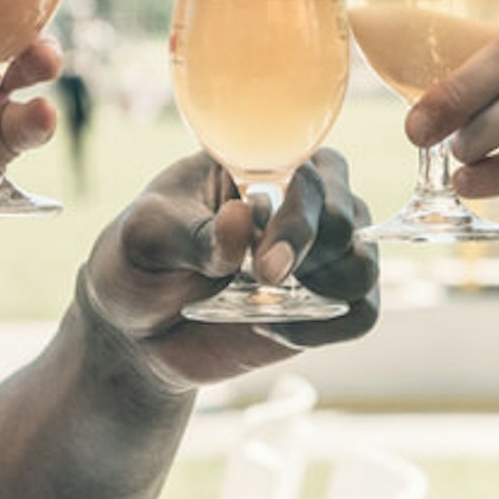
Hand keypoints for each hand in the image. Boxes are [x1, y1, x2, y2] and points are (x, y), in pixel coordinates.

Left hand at [75, 149, 383, 390]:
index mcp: (262, 165)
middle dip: (308, 252)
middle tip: (261, 277)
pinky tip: (275, 328)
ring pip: (364, 265)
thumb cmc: (138, 265)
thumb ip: (192, 233)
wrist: (135, 332)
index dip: (300, 214)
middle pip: (349, 216)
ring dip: (322, 288)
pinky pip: (364, 312)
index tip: (262, 258)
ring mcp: (317, 255)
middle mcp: (302, 203)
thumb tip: (242, 217)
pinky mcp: (323, 305)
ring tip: (267, 297)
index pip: (315, 170)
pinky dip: (327, 327)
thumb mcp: (144, 239)